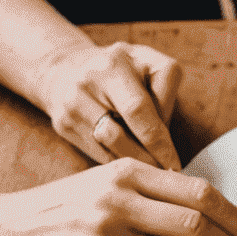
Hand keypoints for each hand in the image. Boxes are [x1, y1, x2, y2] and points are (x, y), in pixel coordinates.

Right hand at [29, 38, 184, 168]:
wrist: (69, 69)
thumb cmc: (126, 73)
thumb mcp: (152, 67)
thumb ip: (164, 94)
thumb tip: (164, 141)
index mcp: (115, 63)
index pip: (138, 110)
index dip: (159, 142)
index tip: (174, 163)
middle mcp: (88, 80)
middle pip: (117, 134)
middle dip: (146, 158)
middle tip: (164, 172)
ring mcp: (71, 102)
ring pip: (106, 147)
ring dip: (132, 161)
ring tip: (149, 168)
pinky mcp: (62, 122)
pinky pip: (96, 152)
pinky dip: (116, 161)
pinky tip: (128, 162)